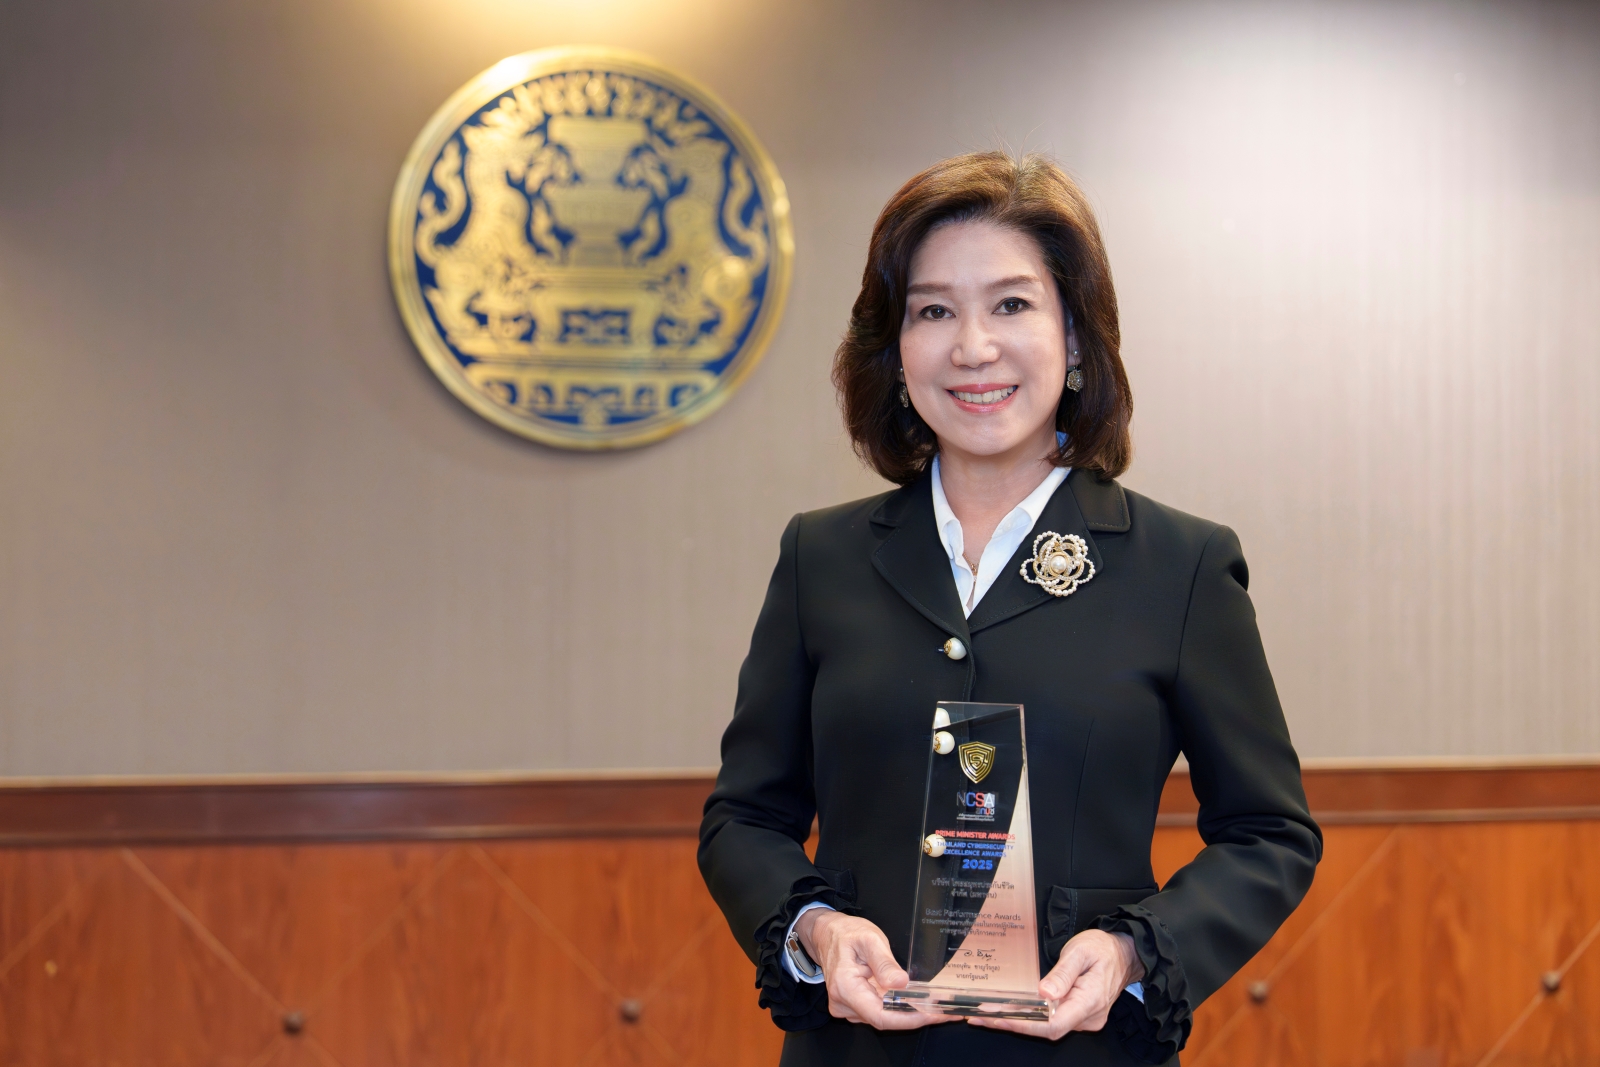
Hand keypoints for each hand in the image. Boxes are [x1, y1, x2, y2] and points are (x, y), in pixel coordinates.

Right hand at [794, 909, 956, 1030]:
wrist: (827, 933)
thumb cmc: (846, 933)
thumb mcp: (869, 939)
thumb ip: (884, 963)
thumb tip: (901, 984)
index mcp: (845, 987)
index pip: (880, 1015)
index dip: (909, 1019)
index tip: (933, 1014)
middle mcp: (843, 1004)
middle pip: (884, 1019)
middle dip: (915, 1016)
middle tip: (944, 1009)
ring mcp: (848, 1008)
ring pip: (884, 1017)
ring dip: (909, 1012)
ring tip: (935, 1003)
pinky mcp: (854, 1006)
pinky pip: (880, 1011)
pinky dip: (899, 1007)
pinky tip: (916, 1000)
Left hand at [967, 929, 1142, 1039]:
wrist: (1124, 953)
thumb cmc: (1102, 948)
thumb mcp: (1081, 952)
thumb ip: (1063, 973)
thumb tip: (1045, 994)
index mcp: (1090, 1001)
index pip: (1054, 1025)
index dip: (1024, 1024)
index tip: (999, 1017)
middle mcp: (1088, 1017)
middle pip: (1047, 1029)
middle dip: (1012, 1023)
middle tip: (979, 1015)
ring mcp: (1084, 1018)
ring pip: (1047, 1026)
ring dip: (1018, 1020)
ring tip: (987, 1012)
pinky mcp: (1079, 1014)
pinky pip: (1052, 1020)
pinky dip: (1030, 1016)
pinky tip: (1010, 1009)